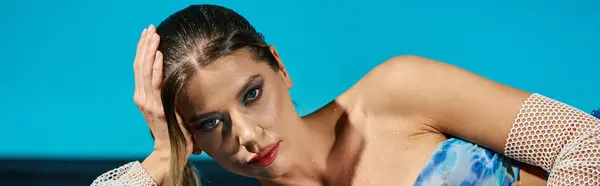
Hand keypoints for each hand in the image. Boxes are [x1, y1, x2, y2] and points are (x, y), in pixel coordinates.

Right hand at [133, 24, 194, 155]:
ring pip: (144, 70)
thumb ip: (166, 93)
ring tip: (153, 35)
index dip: (142, 50)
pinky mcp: (155, 107)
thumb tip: (175, 76)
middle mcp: (141, 97)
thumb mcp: (168, 107)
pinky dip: (155, 68)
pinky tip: (158, 54)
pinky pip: (154, 83)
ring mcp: (146, 102)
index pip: (140, 68)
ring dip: (148, 51)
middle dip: (144, 45)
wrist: (170, 150)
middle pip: (139, 65)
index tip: (147, 35)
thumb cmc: (173, 130)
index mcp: (143, 96)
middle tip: (149, 29)